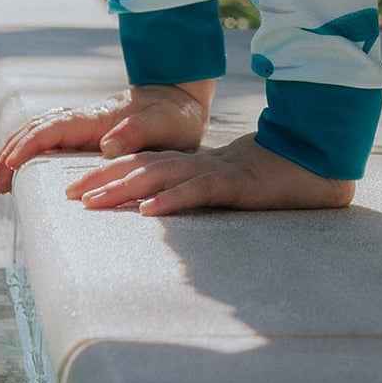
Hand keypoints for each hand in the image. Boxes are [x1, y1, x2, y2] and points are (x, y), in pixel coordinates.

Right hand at [0, 81, 214, 194]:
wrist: (181, 97)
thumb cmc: (174, 116)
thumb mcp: (163, 125)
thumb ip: (136, 132)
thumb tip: (107, 146)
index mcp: (97, 118)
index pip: (52, 129)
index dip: (28, 147)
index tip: (9, 168)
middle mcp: (85, 118)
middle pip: (36, 129)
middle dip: (11, 154)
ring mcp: (84, 123)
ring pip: (38, 131)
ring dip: (15, 152)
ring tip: (1, 182)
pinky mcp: (88, 131)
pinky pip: (50, 137)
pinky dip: (30, 150)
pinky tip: (25, 169)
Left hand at [64, 132, 357, 215]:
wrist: (316, 165)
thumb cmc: (271, 182)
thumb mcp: (224, 191)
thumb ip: (197, 197)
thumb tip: (163, 217)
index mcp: (194, 166)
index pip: (143, 167)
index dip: (108, 174)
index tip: (74, 189)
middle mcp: (198, 166)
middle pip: (141, 169)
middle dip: (103, 180)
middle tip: (66, 195)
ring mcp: (215, 173)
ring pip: (161, 177)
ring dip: (123, 189)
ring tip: (91, 201)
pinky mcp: (235, 184)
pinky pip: (198, 193)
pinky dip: (171, 201)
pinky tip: (147, 212)